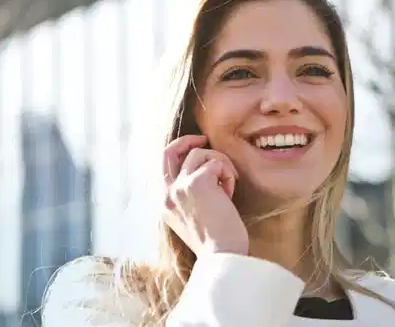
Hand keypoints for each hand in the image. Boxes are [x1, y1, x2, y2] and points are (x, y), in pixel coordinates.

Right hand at [163, 135, 248, 255]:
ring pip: (199, 154)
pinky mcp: (197, 182)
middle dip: (187, 141)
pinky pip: (216, 162)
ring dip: (220, 164)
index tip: (196, 149)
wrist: (222, 255)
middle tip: (205, 139)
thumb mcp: (192, 218)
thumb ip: (189, 197)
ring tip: (228, 185)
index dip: (180, 152)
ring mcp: (179, 187)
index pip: (164, 166)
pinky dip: (228, 174)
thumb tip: (204, 173)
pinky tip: (230, 193)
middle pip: (169, 151)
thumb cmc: (215, 241)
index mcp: (164, 203)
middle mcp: (166, 193)